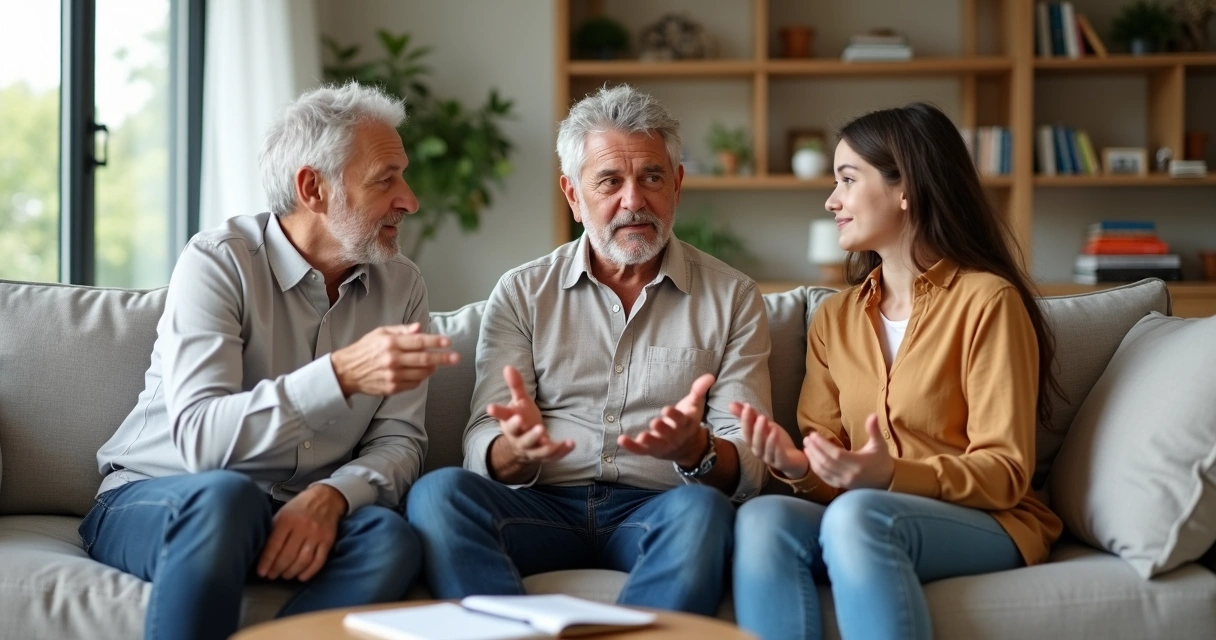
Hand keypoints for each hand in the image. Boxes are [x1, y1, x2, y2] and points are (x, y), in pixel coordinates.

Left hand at [257, 484, 346, 581]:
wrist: (326, 497)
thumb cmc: (301, 507)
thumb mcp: (283, 513)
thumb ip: (274, 531)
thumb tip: (262, 552)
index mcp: (287, 520)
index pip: (274, 545)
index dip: (266, 562)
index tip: (261, 572)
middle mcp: (302, 527)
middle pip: (288, 556)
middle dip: (277, 569)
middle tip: (271, 575)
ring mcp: (316, 535)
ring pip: (302, 561)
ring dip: (291, 572)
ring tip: (285, 575)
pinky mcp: (327, 541)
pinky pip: (318, 561)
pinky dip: (309, 572)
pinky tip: (301, 576)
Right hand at [330, 323, 458, 396]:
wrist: (346, 371)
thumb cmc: (365, 349)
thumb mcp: (380, 333)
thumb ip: (402, 331)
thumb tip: (420, 328)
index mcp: (390, 343)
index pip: (419, 342)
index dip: (435, 342)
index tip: (448, 342)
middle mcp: (392, 359)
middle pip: (424, 359)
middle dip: (443, 358)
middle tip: (456, 358)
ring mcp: (392, 375)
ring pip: (422, 373)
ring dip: (433, 369)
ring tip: (437, 364)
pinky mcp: (392, 388)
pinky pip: (414, 383)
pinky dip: (421, 378)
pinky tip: (421, 373)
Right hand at [487, 366, 573, 463]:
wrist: (524, 446)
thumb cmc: (522, 418)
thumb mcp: (519, 402)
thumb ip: (515, 386)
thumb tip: (508, 366)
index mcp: (511, 423)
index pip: (503, 417)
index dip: (496, 412)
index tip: (490, 407)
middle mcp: (519, 438)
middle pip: (523, 439)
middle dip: (530, 435)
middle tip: (534, 427)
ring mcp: (532, 449)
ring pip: (537, 450)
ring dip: (545, 446)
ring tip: (549, 437)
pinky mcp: (544, 455)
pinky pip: (553, 455)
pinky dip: (562, 450)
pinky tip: (571, 443)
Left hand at [618, 374, 714, 466]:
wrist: (689, 446)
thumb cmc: (688, 420)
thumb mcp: (695, 405)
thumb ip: (700, 390)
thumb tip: (710, 376)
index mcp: (686, 424)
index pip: (681, 420)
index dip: (674, 416)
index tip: (667, 409)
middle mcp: (675, 437)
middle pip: (669, 434)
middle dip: (663, 429)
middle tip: (655, 422)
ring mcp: (663, 445)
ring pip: (656, 445)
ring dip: (649, 441)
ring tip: (642, 436)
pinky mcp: (651, 451)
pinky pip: (641, 451)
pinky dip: (631, 446)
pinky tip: (621, 439)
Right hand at [729, 401, 807, 479]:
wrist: (793, 459)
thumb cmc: (776, 441)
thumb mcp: (764, 425)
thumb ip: (749, 416)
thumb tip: (730, 404)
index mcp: (753, 442)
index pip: (746, 432)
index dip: (745, 420)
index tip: (747, 406)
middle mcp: (759, 451)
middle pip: (754, 442)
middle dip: (756, 429)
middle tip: (761, 416)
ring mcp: (770, 458)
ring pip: (765, 449)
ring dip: (766, 437)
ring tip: (769, 424)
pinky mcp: (782, 462)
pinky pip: (778, 456)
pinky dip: (776, 446)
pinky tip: (776, 434)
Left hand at [803, 414, 893, 489]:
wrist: (886, 481)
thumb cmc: (881, 460)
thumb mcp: (880, 444)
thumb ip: (874, 430)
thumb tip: (873, 415)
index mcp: (859, 463)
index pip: (836, 454)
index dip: (822, 445)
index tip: (813, 435)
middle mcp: (850, 474)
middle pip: (827, 462)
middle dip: (815, 450)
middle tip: (807, 439)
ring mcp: (845, 482)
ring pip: (824, 471)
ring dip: (813, 459)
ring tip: (806, 446)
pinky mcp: (842, 486)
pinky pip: (825, 478)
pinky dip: (816, 469)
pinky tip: (811, 459)